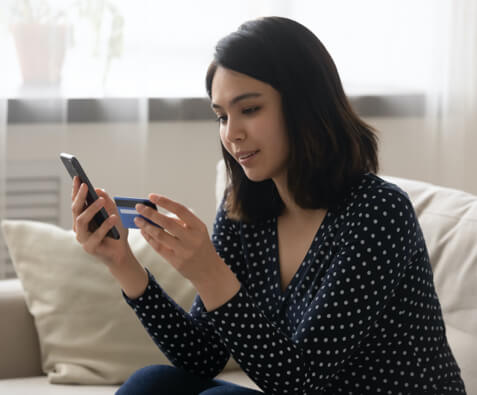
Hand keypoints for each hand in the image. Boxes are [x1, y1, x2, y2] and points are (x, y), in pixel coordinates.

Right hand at [71, 176, 129, 266]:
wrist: (121, 253)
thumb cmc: (116, 232)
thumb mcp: (114, 213)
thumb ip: (107, 202)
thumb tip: (98, 189)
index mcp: (82, 218)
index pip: (77, 202)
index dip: (76, 190)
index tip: (77, 177)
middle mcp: (79, 227)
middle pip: (75, 209)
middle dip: (80, 196)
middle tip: (86, 185)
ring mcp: (82, 238)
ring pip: (81, 221)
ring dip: (91, 209)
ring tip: (101, 200)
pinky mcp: (90, 248)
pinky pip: (96, 235)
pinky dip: (105, 225)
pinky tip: (113, 218)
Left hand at [136, 193, 240, 309]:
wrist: (208, 270)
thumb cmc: (200, 246)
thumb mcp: (198, 231)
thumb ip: (182, 222)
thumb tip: (158, 213)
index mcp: (199, 227)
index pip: (180, 210)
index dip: (165, 201)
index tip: (151, 196)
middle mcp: (192, 238)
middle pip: (167, 222)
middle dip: (150, 213)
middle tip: (138, 207)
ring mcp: (184, 251)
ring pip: (160, 235)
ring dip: (146, 226)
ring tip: (137, 219)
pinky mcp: (176, 261)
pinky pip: (158, 247)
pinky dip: (149, 238)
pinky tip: (143, 231)